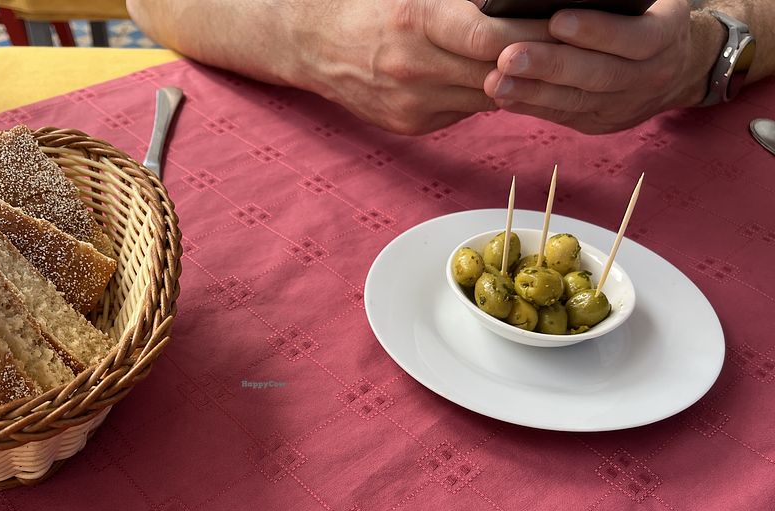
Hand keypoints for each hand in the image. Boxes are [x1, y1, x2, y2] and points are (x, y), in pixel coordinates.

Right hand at [284, 0, 553, 133]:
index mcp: (416, 20)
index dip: (533, 36)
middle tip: (571, 51)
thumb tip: (507, 0)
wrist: (314, 43)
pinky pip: (463, 110)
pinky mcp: (410, 124)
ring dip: (514, 84)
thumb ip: (461, 0)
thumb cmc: (369, 4)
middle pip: (495, 72)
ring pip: (485, 97)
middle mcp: (413, 66)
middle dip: (534, 63)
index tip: (563, 28)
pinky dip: (481, 95)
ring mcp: (411, 102)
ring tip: (540, 65)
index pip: (491, 37)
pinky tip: (490, 79)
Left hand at [483, 0, 716, 132]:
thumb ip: (616, 0)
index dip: (596, 31)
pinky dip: (530, 106)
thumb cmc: (648, 18)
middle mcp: (649, 75)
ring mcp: (623, 105)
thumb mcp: (646, 3)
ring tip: (496, 80)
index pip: (633, 38)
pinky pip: (562, 116)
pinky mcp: (599, 123)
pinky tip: (503, 96)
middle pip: (598, 75)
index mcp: (665, 36)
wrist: (676, 69)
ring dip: (531, 91)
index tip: (558, 20)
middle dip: (550, 66)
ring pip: (576, 100)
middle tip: (509, 57)